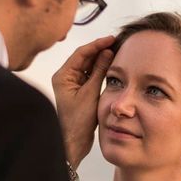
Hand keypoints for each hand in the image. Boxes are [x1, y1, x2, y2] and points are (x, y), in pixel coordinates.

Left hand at [52, 35, 114, 168]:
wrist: (73, 142)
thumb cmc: (78, 121)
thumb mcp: (91, 93)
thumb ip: (99, 71)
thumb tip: (107, 52)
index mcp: (63, 76)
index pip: (81, 53)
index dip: (97, 44)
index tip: (112, 39)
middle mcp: (66, 78)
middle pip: (84, 58)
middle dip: (100, 50)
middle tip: (117, 43)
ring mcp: (73, 85)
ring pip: (89, 67)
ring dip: (101, 61)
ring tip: (117, 53)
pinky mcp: (80, 93)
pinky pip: (91, 77)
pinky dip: (101, 72)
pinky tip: (112, 68)